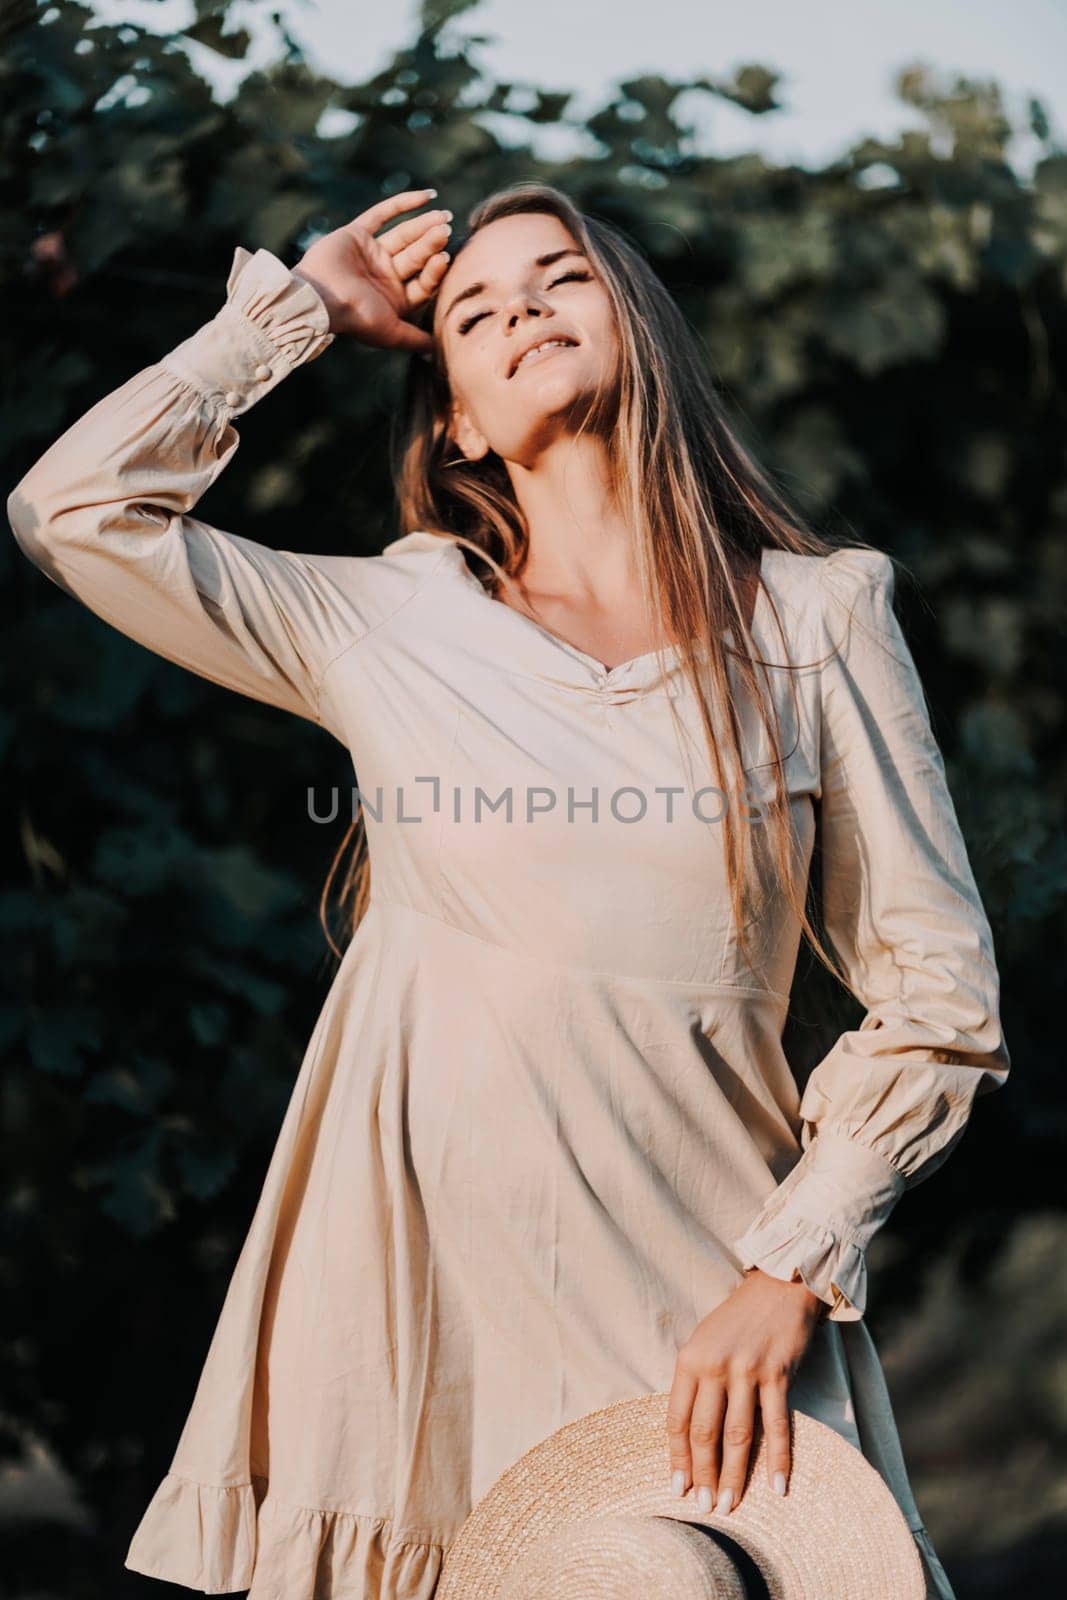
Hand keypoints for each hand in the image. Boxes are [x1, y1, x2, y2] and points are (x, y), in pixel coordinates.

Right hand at [291, 188, 451, 354]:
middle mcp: (385, 276)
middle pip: (415, 256)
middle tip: (445, 230)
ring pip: (403, 235)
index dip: (435, 270)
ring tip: (442, 216)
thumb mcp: (390, 333)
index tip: (445, 258)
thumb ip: (413, 339)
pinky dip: (403, 204)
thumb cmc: (355, 318)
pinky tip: (427, 195)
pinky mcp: (356, 234)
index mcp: (395, 298)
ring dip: (422, 225)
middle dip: (430, 244)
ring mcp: (372, 254)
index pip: (423, 281)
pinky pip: (382, 214)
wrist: (319, 298)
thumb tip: (436, 351)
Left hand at [666, 1267, 827, 1515]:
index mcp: (690, 1360)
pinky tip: (777, 1486)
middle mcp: (714, 1366)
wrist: (779, 1286)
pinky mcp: (777, 1374)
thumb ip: (697, 1383)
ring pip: (738, 1435)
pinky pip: (776, 1425)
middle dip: (704, 1475)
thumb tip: (690, 1437)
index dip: (678, 1458)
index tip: (678, 1488)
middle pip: (705, 1433)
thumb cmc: (738, 1319)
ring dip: (735, 1475)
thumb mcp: (704, 1343)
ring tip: (731, 1505)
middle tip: (705, 1507)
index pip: (677, 1419)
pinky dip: (778, 1459)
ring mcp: (746, 1371)